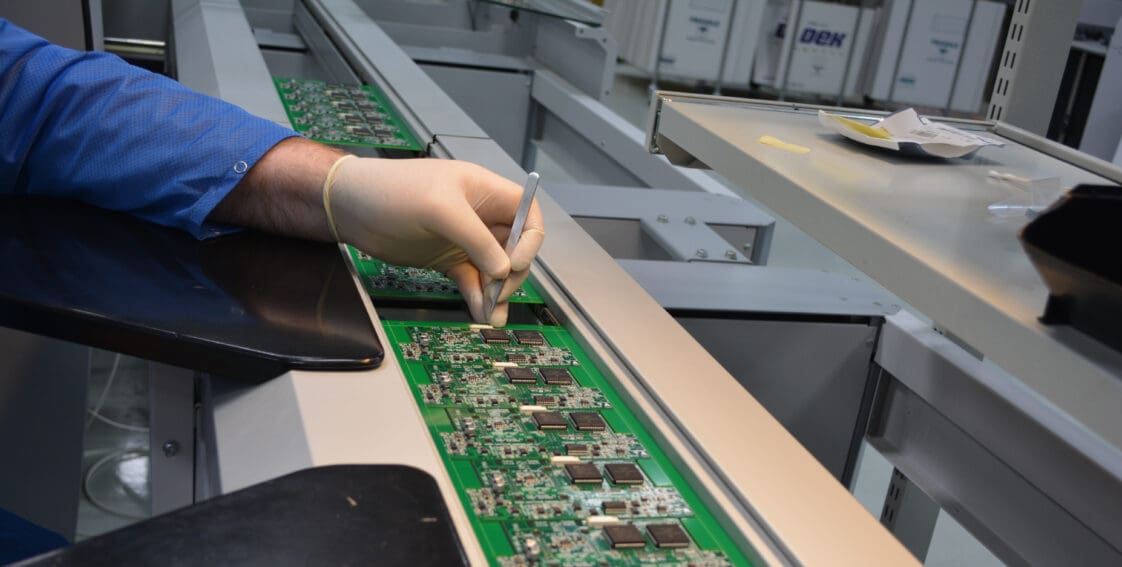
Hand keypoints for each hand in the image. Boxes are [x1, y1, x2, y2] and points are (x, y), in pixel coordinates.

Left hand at [329, 157, 544, 325]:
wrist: (352, 207)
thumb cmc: (392, 191)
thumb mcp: (440, 210)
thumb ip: (476, 240)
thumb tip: (504, 270)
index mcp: (485, 191)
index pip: (527, 214)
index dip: (528, 241)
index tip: (515, 264)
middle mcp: (480, 215)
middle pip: (515, 248)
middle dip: (511, 273)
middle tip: (498, 293)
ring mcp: (465, 238)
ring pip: (494, 269)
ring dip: (496, 293)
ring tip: (491, 314)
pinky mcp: (448, 258)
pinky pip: (472, 280)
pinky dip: (477, 296)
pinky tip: (478, 311)